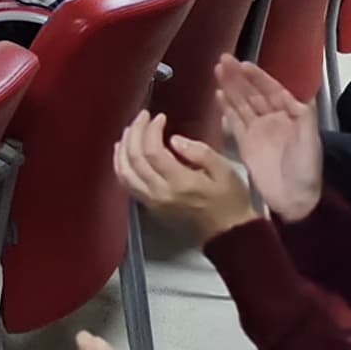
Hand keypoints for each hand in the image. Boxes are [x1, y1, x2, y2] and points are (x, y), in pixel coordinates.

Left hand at [115, 113, 263, 241]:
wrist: (228, 233)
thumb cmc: (230, 199)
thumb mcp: (225, 170)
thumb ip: (200, 152)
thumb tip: (174, 140)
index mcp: (180, 183)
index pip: (153, 152)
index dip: (151, 130)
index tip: (159, 117)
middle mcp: (160, 193)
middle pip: (135, 159)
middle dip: (135, 133)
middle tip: (142, 117)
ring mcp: (152, 202)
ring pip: (125, 172)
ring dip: (123, 148)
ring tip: (129, 131)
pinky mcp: (150, 207)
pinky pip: (127, 184)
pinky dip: (121, 166)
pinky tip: (122, 153)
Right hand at [215, 58, 321, 218]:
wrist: (295, 199)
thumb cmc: (306, 168)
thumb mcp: (311, 139)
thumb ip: (303, 113)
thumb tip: (295, 91)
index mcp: (289, 115)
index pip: (271, 89)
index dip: (258, 77)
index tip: (243, 63)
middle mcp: (272, 119)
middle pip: (252, 93)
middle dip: (238, 77)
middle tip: (223, 60)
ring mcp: (257, 131)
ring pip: (241, 104)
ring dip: (230, 88)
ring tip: (217, 71)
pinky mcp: (245, 145)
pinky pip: (234, 122)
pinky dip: (225, 108)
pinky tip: (218, 95)